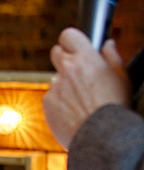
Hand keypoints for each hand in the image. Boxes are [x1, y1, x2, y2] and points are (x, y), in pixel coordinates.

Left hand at [43, 28, 129, 148]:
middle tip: (76, 70)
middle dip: (64, 58)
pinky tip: (74, 111)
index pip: (68, 35)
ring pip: (56, 79)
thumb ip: (112, 57)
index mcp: (85, 59)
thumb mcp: (123, 77)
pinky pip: (51, 97)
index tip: (74, 46)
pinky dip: (59, 102)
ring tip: (81, 100)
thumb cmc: (114, 105)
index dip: (71, 40)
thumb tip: (107, 44)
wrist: (100, 134)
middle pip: (55, 52)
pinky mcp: (47, 103)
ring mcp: (54, 86)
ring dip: (65, 85)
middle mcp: (66, 70)